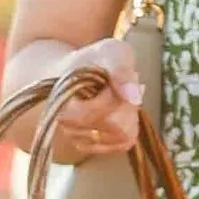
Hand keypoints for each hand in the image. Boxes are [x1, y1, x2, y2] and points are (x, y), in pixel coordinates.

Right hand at [41, 45, 145, 165]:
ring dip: (129, 113)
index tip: (107, 76)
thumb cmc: (93, 59)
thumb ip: (121, 69)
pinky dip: (129, 124)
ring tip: (117, 96)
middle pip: (117, 125)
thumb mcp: (110, 51)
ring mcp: (78, 139)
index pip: (104, 110)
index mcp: (64, 102)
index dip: (116, 91)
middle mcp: (66, 127)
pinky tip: (118, 110)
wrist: (74, 71)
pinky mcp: (92, 147)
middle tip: (119, 85)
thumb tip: (135, 98)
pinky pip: (124, 142)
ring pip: (124, 135)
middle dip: (127, 103)